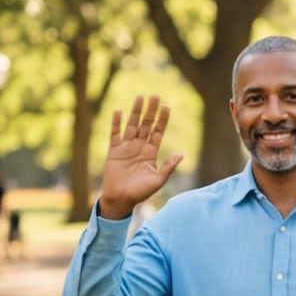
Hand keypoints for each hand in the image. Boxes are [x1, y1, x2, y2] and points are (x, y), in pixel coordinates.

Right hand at [99, 95, 183, 218]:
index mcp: (151, 153)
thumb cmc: (140, 192)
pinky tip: (119, 111)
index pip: (158, 132)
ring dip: (135, 112)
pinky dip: (116, 123)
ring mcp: (126, 147)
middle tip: (155, 96)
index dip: (162, 120)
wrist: (121, 199)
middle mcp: (139, 147)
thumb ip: (168, 167)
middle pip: (146, 124)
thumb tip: (182, 154)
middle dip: (150, 111)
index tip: (167, 107)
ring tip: (140, 97)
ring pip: (132, 125)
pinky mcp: (114, 151)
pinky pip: (115, 133)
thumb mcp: (158, 180)